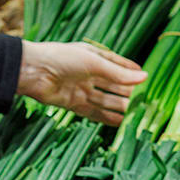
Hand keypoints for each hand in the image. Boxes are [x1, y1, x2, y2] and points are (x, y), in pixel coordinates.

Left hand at [16, 41, 146, 125]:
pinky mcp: (72, 103)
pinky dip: (106, 117)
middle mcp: (88, 73)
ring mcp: (80, 88)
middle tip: (146, 102)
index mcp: (93, 57)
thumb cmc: (63, 59)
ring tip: (137, 115)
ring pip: (105, 100)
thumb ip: (118, 73)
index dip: (130, 71)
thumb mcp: (94, 63)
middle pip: (112, 85)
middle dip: (128, 93)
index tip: (146, 78)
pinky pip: (93, 112)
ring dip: (119, 107)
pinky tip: (120, 122)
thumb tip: (145, 77)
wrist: (32, 71)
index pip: (117, 64)